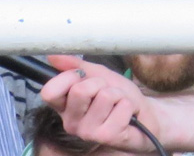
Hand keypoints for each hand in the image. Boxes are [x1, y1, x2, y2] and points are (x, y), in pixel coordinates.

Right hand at [41, 55, 160, 152]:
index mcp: (65, 107)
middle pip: (79, 90)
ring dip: (118, 94)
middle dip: (101, 83)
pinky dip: (129, 104)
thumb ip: (76, 66)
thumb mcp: (98, 75)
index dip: (68, 77)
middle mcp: (71, 122)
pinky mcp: (106, 137)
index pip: (49, 92)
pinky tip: (127, 114)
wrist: (143, 114)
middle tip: (108, 93)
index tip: (82, 76)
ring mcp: (87, 132)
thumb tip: (52, 56)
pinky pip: (122, 106)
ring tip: (118, 104)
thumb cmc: (118, 96)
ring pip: (105, 96)